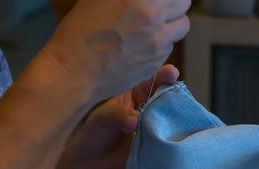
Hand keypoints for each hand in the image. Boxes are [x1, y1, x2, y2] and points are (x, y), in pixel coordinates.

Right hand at [45, 0, 189, 105]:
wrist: (75, 71)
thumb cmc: (80, 31)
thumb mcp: (99, 0)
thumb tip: (140, 0)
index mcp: (142, 0)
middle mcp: (154, 19)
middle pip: (183, 4)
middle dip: (174, 3)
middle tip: (161, 6)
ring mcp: (159, 42)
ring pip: (182, 26)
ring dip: (172, 23)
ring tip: (154, 24)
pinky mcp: (157, 62)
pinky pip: (170, 46)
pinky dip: (163, 42)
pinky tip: (143, 42)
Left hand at [54, 65, 179, 168]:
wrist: (92, 165)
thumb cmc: (96, 134)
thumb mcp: (104, 118)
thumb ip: (119, 116)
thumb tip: (135, 121)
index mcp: (138, 96)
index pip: (153, 83)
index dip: (164, 76)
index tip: (172, 73)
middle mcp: (152, 111)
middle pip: (170, 101)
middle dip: (176, 99)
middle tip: (179, 100)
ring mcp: (157, 129)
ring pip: (174, 122)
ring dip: (179, 121)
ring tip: (181, 120)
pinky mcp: (160, 148)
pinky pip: (172, 143)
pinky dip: (176, 142)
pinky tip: (181, 140)